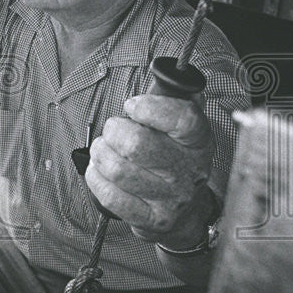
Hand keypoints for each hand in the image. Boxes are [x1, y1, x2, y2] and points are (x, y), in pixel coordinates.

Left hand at [86, 93, 215, 247]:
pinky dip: (96, 179)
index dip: (151, 108)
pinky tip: (99, 171)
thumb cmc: (172, 158)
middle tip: (112, 130)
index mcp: (197, 141)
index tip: (132, 105)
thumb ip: (172, 100)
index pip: (182, 120)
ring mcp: (169, 197)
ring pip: (118, 169)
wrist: (183, 212)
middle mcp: (187, 170)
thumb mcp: (181, 129)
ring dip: (100, 153)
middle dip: (113, 131)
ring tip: (103, 149)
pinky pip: (111, 195)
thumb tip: (163, 74)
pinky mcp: (150, 218)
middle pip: (137, 144)